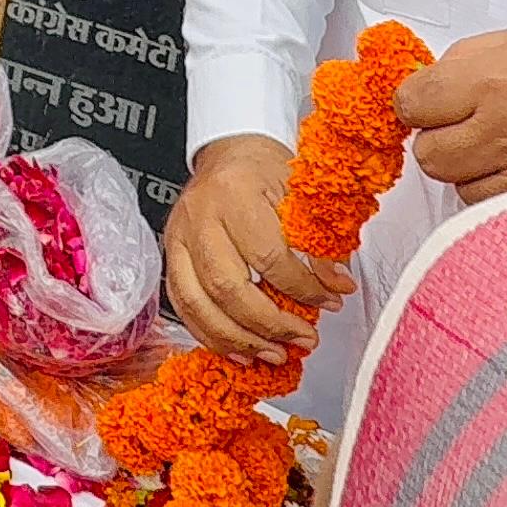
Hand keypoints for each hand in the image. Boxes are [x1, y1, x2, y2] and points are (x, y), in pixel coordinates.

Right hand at [162, 135, 352, 364]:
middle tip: (302, 339)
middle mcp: (200, 215)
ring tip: (272, 353)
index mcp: (236, 193)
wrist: (231, 153)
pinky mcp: (169, 253)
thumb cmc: (265, 172)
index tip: (329, 302)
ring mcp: (178, 236)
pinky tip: (238, 348)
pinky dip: (209, 334)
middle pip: (227, 286)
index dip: (303, 289)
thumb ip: (318, 243)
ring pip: (197, 303)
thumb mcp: (300, 196)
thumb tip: (337, 287)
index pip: (269, 256)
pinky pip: (182, 305)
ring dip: (237, 338)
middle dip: (268, 324)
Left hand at [394, 14, 506, 205]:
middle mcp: (500, 133)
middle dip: (443, 140)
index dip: (418, 103)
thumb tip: (426, 84)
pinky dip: (506, 192)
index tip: (431, 101)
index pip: (411, 106)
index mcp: (488, 82)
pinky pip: (501, 208)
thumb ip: (465, 62)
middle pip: (429, 156)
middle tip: (472, 124)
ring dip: (475, 171)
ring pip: (462, 189)